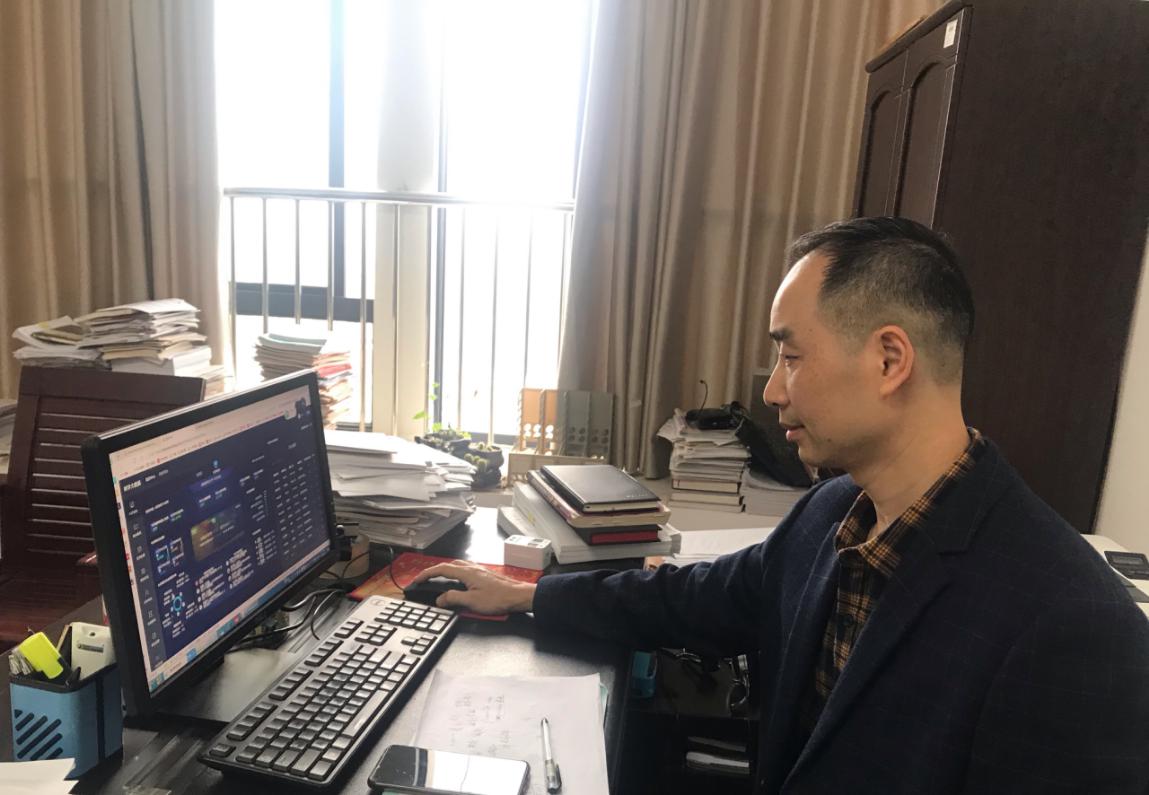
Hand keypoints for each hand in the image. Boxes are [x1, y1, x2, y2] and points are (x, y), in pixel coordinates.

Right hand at [411, 560, 536, 614]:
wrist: (518, 596)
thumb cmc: (499, 598)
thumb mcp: (472, 602)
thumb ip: (453, 598)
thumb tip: (440, 599)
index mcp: (466, 572)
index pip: (441, 569)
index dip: (427, 573)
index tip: (417, 579)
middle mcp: (472, 568)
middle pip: (448, 565)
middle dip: (434, 571)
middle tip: (425, 579)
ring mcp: (479, 570)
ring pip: (457, 566)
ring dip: (445, 571)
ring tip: (437, 579)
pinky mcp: (484, 575)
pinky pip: (465, 570)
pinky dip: (455, 573)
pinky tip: (457, 581)